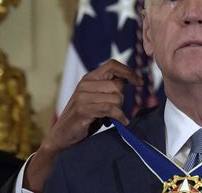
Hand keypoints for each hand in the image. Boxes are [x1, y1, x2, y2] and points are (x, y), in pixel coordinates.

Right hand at [23, 60, 142, 191]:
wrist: (62, 136)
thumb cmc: (84, 118)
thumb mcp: (97, 99)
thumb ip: (109, 88)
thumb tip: (132, 80)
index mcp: (89, 78)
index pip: (112, 65)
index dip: (128, 72)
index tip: (139, 82)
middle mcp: (85, 84)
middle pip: (118, 85)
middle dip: (121, 99)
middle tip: (114, 110)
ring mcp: (82, 96)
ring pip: (116, 97)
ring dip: (118, 109)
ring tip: (110, 116)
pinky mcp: (83, 109)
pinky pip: (110, 108)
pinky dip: (119, 116)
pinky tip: (121, 121)